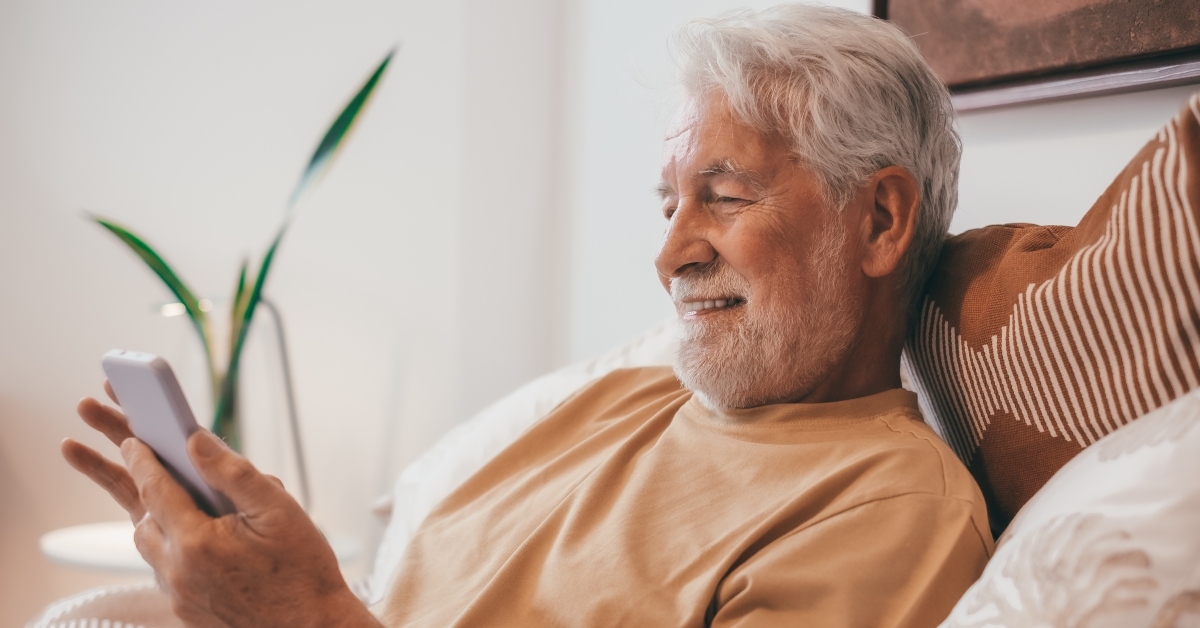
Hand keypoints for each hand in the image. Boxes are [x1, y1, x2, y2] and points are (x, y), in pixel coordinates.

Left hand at [63, 384, 382, 627]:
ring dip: (156, 519)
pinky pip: (167, 570)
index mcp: (198, 542)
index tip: (134, 437)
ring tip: (172, 497)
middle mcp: (178, 571)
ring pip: (150, 547)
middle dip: (142, 488)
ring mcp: (179, 595)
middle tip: (142, 458)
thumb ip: (233, 472)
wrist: (313, 627)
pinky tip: (200, 536)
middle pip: (142, 520)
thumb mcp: (278, 508)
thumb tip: (196, 441)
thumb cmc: (302, 570)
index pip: (154, 489)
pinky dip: (173, 546)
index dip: (141, 459)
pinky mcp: (186, 609)